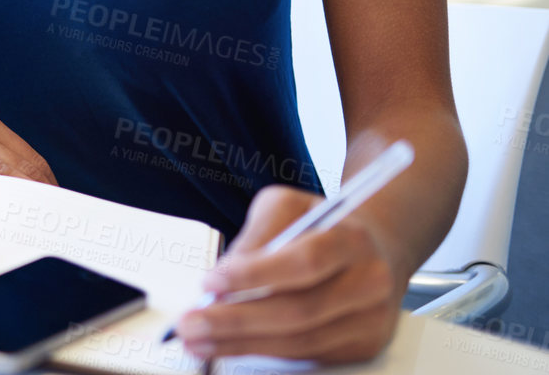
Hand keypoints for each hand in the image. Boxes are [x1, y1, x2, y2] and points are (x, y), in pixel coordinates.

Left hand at [175, 184, 405, 362]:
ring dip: (242, 344)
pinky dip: (263, 353)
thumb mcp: (286, 208)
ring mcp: (371, 320)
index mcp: (350, 239)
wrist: (373, 248)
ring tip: (199, 339)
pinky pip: (307, 357)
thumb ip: (256, 236)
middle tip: (191, 322)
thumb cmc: (319, 224)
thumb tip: (223, 277)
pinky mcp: (364, 347)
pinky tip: (229, 346)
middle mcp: (369, 282)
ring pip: (300, 342)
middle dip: (236, 320)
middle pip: (299, 311)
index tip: (210, 284)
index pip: (302, 262)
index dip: (254, 276)